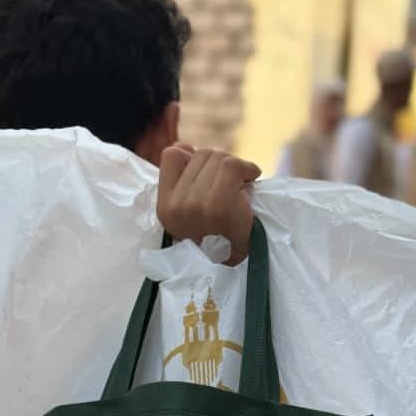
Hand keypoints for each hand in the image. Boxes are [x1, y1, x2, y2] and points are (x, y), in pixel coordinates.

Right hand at [157, 145, 260, 263]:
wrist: (240, 268)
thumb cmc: (219, 240)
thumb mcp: (191, 214)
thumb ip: (184, 182)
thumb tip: (187, 148)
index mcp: (164, 207)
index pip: (171, 154)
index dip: (193, 155)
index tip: (209, 173)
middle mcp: (176, 205)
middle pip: (201, 154)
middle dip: (220, 165)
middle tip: (231, 186)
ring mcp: (196, 204)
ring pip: (218, 157)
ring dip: (236, 169)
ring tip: (240, 188)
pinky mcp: (219, 204)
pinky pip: (233, 165)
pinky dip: (248, 169)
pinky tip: (251, 181)